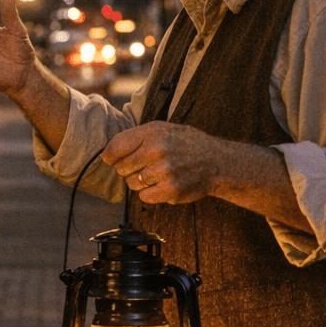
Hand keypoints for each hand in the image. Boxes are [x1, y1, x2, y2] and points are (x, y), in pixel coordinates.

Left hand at [101, 121, 221, 205]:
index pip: (116, 146)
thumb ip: (136, 137)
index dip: (110, 156)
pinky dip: (150, 193)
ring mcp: (164, 171)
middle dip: (128, 169)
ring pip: (132, 183)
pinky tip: (163, 184)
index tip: (110, 160)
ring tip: (158, 174)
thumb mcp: (163, 129)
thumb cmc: (186, 144)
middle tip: (145, 166)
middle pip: (121, 167)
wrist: (217, 161)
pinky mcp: (170, 189)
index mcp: (153, 132)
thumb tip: (108, 154)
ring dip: (140, 182)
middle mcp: (157, 150)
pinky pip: (144, 196)